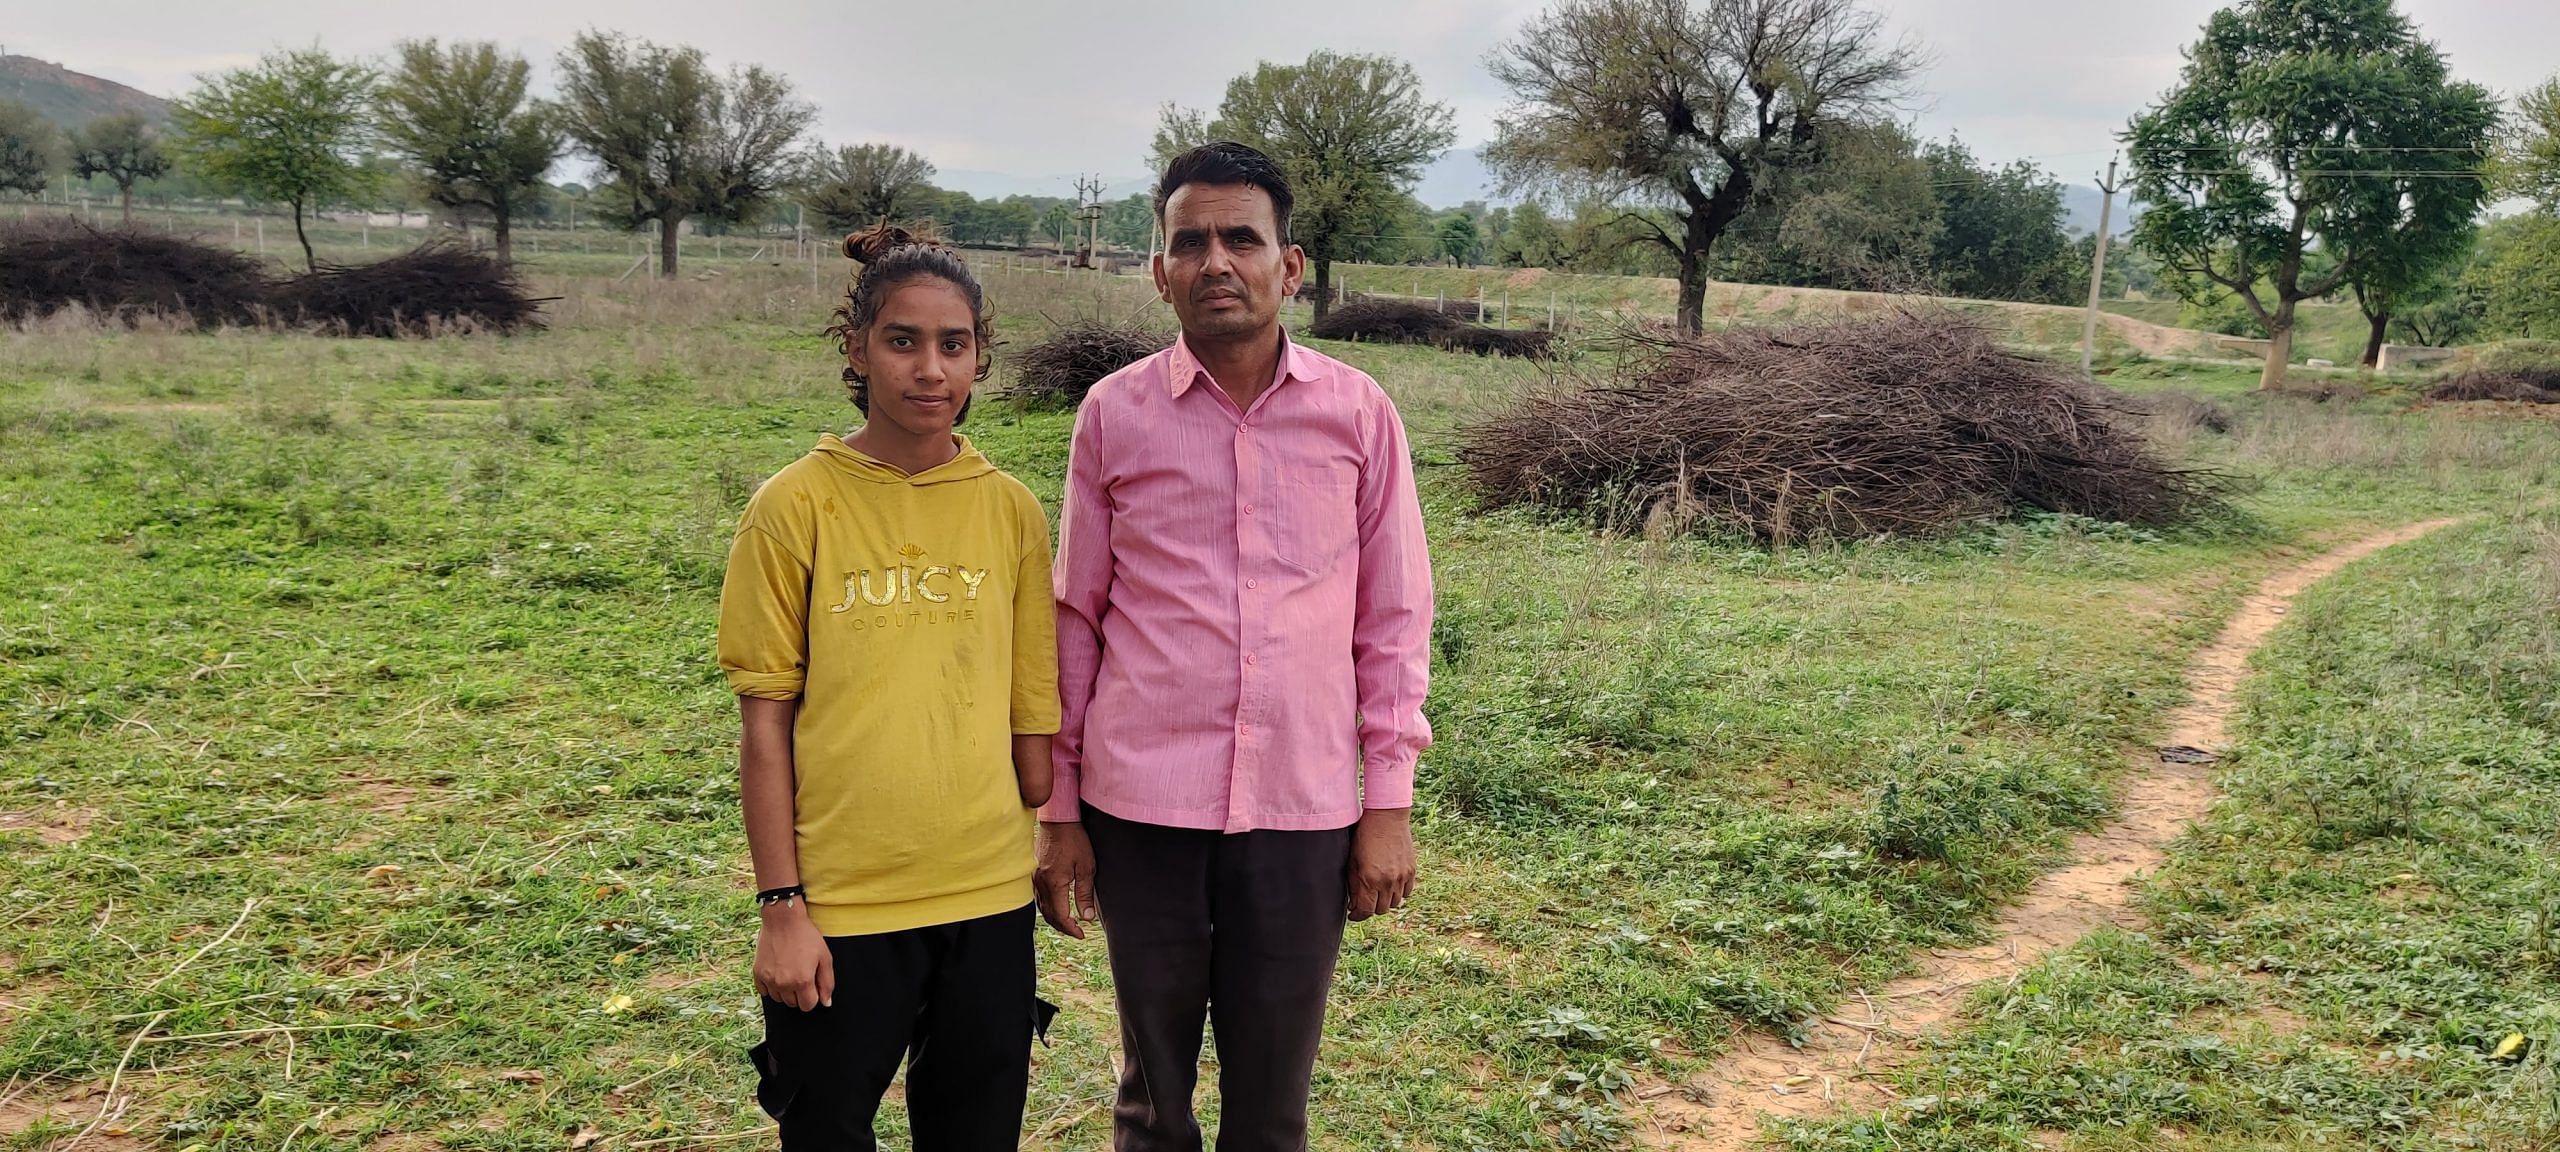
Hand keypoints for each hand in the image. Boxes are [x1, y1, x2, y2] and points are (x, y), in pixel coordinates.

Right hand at [753, 902, 833, 1011]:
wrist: (783, 919)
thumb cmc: (806, 936)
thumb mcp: (825, 957)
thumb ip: (827, 982)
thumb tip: (826, 1003)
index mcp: (802, 981)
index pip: (808, 1006)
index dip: (813, 996)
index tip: (812, 983)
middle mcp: (784, 984)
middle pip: (793, 1004)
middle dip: (800, 994)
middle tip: (801, 974)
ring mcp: (769, 979)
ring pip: (779, 999)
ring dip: (785, 991)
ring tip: (790, 972)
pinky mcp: (757, 973)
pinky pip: (764, 991)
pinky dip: (771, 986)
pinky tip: (777, 972)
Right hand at [1034, 821, 1099, 938]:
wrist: (1059, 820)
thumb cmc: (1074, 840)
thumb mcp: (1086, 867)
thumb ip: (1085, 893)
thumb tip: (1086, 917)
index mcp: (1054, 883)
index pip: (1060, 916)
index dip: (1070, 929)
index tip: (1081, 934)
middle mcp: (1040, 883)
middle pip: (1049, 915)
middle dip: (1063, 927)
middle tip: (1077, 932)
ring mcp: (1035, 878)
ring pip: (1041, 907)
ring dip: (1054, 919)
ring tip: (1068, 923)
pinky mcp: (1034, 873)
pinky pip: (1038, 897)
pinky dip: (1047, 907)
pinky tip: (1056, 908)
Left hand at [1347, 807, 1416, 921]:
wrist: (1386, 817)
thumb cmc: (1364, 836)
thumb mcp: (1352, 861)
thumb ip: (1353, 885)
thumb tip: (1354, 905)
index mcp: (1370, 879)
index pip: (1365, 911)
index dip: (1357, 916)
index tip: (1353, 913)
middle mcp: (1387, 881)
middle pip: (1380, 910)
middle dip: (1370, 908)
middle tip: (1364, 901)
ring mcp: (1402, 877)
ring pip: (1394, 903)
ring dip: (1385, 901)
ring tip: (1377, 892)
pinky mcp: (1412, 871)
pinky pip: (1407, 892)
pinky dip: (1398, 893)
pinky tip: (1390, 885)